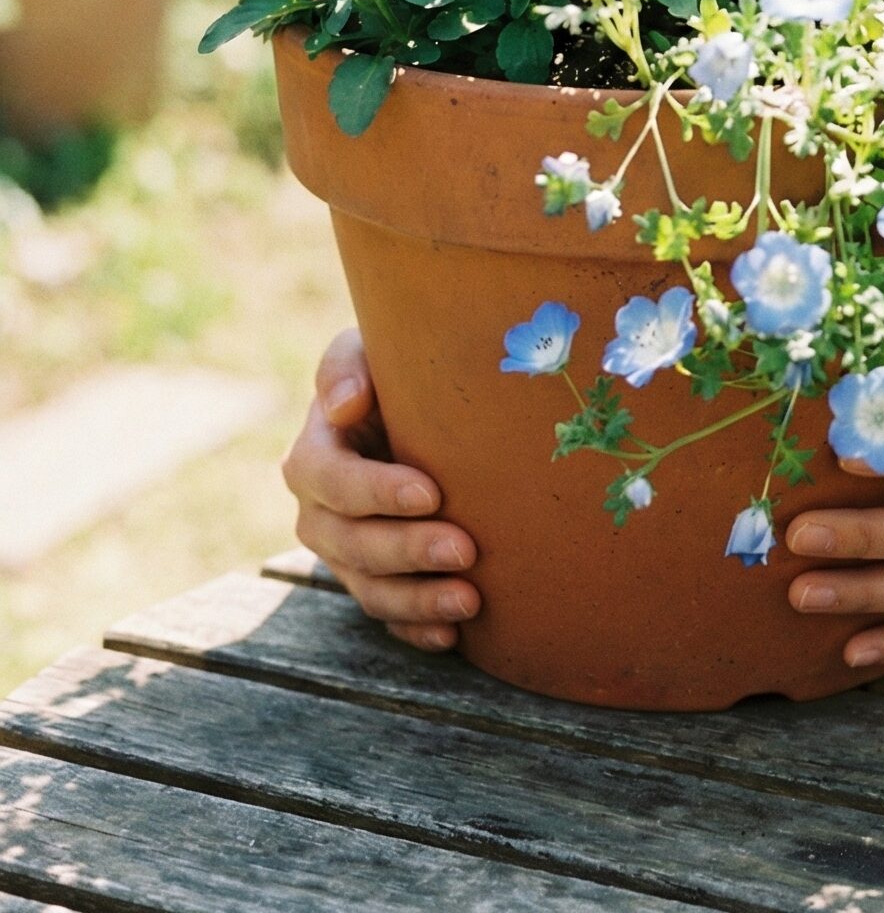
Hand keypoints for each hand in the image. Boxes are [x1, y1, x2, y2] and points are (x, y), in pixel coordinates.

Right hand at [280, 327, 479, 652]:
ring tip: (471, 600)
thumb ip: (346, 364)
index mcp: (314, 456)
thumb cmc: (394, 369)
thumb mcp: (367, 346)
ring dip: (417, 598)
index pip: (330, 480)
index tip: (431, 492)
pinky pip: (386, 613)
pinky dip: (416, 627)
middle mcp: (318, 512)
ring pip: (368, 586)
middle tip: (466, 549)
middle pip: (350, 543)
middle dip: (407, 550)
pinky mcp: (373, 578)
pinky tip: (453, 634)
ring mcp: (344, 552)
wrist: (418, 405)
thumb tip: (346, 404)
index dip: (375, 491)